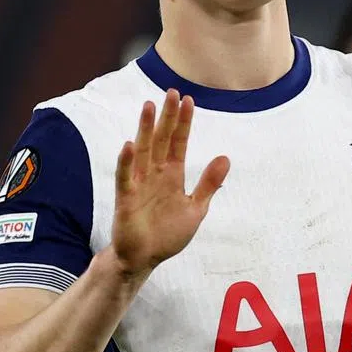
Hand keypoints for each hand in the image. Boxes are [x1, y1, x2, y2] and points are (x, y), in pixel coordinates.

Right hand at [111, 89, 229, 273]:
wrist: (144, 259)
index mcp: (172, 175)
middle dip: (167, 117)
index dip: (184, 123)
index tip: (189, 100)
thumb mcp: (195, 208)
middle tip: (172, 92)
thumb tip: (225, 157)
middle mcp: (155, 174)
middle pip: (161, 140)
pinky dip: (127, 162)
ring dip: (145, 129)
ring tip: (149, 107)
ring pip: (143, 152)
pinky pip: (126, 178)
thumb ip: (208, 184)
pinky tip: (129, 145)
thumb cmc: (167, 234)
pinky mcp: (126, 199)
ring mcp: (139, 185)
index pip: (178, 143)